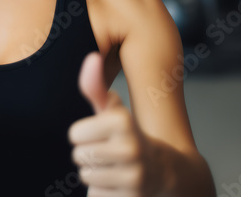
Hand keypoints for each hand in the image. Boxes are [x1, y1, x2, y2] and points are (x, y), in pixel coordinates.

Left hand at [68, 51, 165, 195]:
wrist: (165, 173)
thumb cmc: (129, 139)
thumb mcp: (113, 113)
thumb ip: (96, 88)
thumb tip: (91, 57)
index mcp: (123, 122)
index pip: (74, 134)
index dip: (84, 136)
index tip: (102, 136)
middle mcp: (131, 148)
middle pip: (79, 156)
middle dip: (89, 156)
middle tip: (110, 154)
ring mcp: (133, 177)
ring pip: (86, 177)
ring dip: (96, 175)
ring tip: (115, 169)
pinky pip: (95, 195)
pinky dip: (103, 192)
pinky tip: (119, 185)